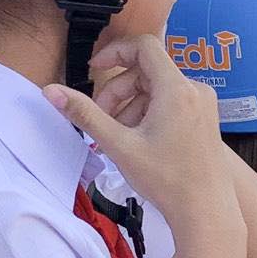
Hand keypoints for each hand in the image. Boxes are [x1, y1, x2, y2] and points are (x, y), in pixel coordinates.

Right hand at [46, 37, 235, 225]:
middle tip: (100, 119)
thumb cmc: (167, 180)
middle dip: (118, 91)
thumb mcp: (119, 145)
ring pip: (157, 88)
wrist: (205, 211)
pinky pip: (171, 101)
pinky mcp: (205, 117)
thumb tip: (51, 91)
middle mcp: (195, 89)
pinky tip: (138, 140)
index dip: (114, 52)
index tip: (94, 69)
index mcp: (177, 89)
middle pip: (146, 71)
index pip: (144, 47)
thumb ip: (85, 114)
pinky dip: (149, 113)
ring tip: (118, 136)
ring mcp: (203, 103)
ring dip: (131, 105)